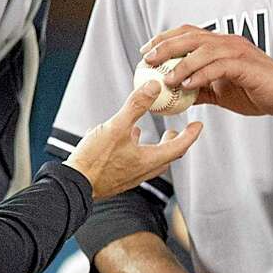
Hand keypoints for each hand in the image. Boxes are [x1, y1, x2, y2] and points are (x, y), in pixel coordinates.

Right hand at [66, 80, 202, 199]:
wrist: (73, 185)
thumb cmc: (95, 159)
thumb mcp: (116, 126)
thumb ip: (136, 106)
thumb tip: (154, 86)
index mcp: (148, 160)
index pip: (178, 147)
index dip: (191, 135)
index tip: (198, 125)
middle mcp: (142, 171)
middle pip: (166, 156)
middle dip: (175, 142)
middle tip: (178, 131)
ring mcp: (129, 176)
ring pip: (150, 160)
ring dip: (155, 146)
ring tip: (149, 132)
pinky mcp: (117, 178)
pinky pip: (133, 162)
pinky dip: (136, 149)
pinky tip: (123, 139)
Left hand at [141, 25, 272, 116]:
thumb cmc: (260, 91)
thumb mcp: (222, 92)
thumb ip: (201, 89)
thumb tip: (177, 94)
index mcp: (222, 45)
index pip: (188, 34)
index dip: (165, 39)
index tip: (146, 51)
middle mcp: (228, 42)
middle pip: (189, 36)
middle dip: (165, 46)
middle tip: (148, 59)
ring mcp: (237, 51)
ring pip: (201, 50)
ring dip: (180, 64)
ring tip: (166, 79)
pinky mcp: (245, 64)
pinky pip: (217, 66)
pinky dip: (200, 75)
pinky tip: (187, 86)